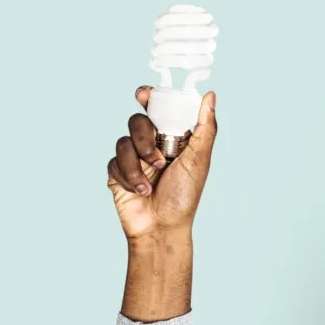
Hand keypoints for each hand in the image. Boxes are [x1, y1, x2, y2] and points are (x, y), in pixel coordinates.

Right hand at [107, 87, 217, 242]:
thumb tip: (210, 95)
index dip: (149, 97)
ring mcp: (132, 159)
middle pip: (137, 121)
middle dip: (145, 139)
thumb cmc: (184, 197)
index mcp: (171, 138)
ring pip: (122, 141)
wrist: (161, 228)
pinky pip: (114, 162)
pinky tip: (139, 192)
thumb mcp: (199, 160)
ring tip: (150, 184)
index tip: (143, 95)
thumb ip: (205, 127)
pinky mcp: (117, 173)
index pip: (157, 109)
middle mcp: (150, 145)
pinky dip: (128, 177)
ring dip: (136, 164)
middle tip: (158, 161)